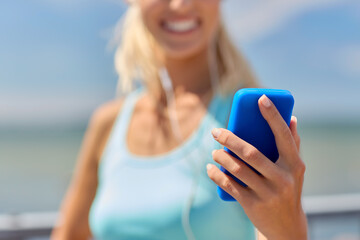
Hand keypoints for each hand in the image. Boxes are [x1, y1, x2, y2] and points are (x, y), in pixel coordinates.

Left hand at [206, 94, 307, 239]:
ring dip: (221, 157)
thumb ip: (293, 144)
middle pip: (251, 153)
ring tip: (214, 152)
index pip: (283, 135)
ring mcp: (268, 193)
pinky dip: (216, 175)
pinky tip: (210, 169)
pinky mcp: (252, 205)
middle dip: (230, 139)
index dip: (272, 116)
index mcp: (295, 165)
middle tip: (216, 131)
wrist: (286, 226)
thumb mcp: (295, 170)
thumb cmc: (288, 189)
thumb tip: (292, 117)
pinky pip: (229, 186)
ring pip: (237, 169)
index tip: (260, 98)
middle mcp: (283, 179)